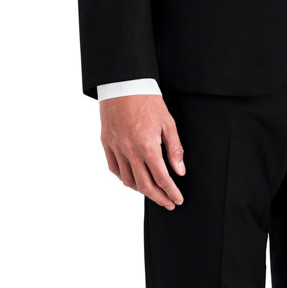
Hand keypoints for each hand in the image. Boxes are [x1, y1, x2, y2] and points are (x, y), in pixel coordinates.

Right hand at [100, 95, 185, 209]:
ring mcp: (116, 149)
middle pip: (145, 186)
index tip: (178, 199)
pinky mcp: (107, 143)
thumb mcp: (168, 123)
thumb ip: (174, 149)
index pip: (162, 179)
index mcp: (147, 147)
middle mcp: (130, 152)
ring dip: (141, 191)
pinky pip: (114, 169)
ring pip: (128, 180)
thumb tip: (179, 171)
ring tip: (153, 193)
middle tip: (168, 203)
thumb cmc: (147, 100)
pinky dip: (124, 178)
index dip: (171, 193)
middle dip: (159, 198)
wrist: (123, 84)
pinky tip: (133, 180)